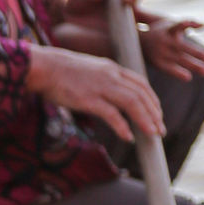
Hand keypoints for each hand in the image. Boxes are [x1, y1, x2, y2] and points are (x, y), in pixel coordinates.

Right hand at [25, 43, 164, 143]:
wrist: (43, 67)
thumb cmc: (61, 71)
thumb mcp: (89, 70)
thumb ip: (103, 80)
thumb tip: (110, 96)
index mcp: (112, 68)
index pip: (141, 83)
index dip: (153, 100)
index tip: (157, 114)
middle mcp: (110, 76)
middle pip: (141, 94)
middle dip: (154, 113)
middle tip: (160, 130)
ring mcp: (100, 87)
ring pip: (132, 103)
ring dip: (146, 120)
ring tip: (153, 134)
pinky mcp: (88, 99)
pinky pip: (111, 114)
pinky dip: (122, 126)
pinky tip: (128, 137)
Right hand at [139, 16, 203, 81]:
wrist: (135, 40)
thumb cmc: (158, 30)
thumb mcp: (170, 24)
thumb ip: (186, 25)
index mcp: (169, 28)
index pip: (179, 25)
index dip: (188, 24)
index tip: (199, 25)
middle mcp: (164, 40)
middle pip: (181, 46)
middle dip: (195, 52)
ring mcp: (160, 52)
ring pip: (179, 58)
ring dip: (193, 65)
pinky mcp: (157, 62)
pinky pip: (169, 68)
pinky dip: (178, 72)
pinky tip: (188, 77)